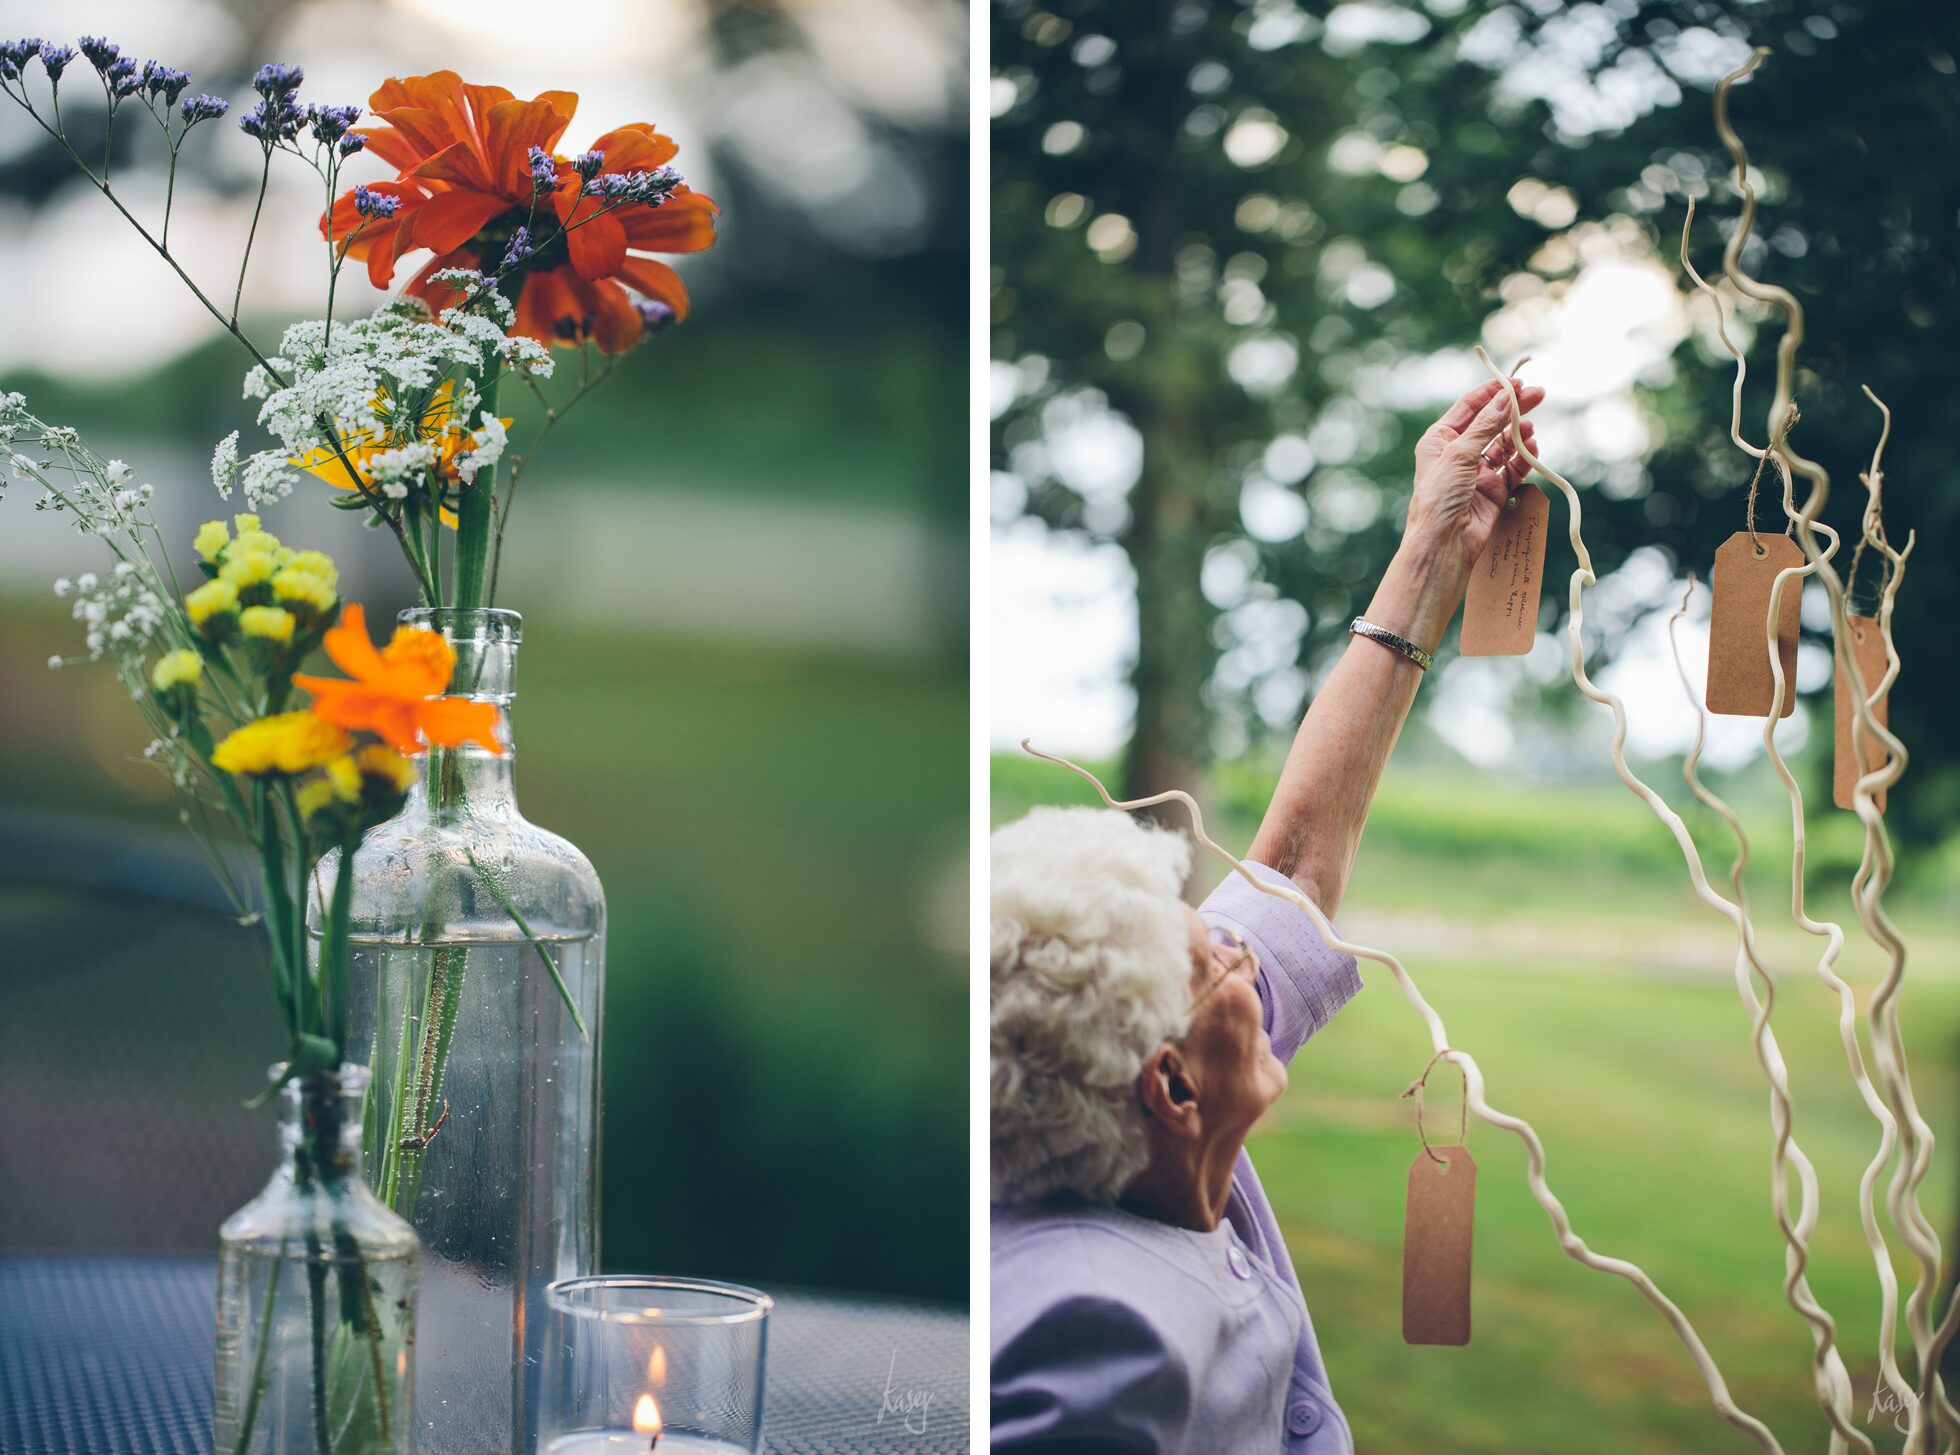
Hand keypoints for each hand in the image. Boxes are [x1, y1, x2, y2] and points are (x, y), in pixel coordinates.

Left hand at [1408, 377, 1544, 571]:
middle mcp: (1458, 454)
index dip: (1493, 392)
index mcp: (1440, 440)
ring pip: (1504, 446)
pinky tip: (1532, 448)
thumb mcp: (1459, 453)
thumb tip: (1505, 399)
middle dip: (1514, 409)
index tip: (1517, 382)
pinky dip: (1524, 458)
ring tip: (1529, 428)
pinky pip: (1513, 469)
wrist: (1444, 542)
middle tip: (1539, 395)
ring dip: (1518, 434)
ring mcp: (1477, 473)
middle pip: (1491, 423)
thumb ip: (1485, 425)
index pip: (1470, 407)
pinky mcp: (1493, 492)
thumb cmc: (1439, 498)